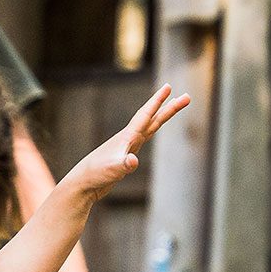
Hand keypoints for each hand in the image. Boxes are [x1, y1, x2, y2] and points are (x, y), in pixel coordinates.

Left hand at [68, 85, 189, 205]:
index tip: (169, 87)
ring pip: (149, 128)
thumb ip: (124, 164)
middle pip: (153, 119)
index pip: (146, 115)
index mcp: (127, 137)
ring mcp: (126, 147)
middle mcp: (127, 139)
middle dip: (170, 108)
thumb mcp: (113, 169)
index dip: (158, 101)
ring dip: (162, 117)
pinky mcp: (124, 157)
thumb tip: (133, 161)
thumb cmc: (96, 175)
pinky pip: (142, 139)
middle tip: (187, 98)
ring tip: (174, 107)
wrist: (83, 184)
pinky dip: (150, 132)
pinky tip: (150, 130)